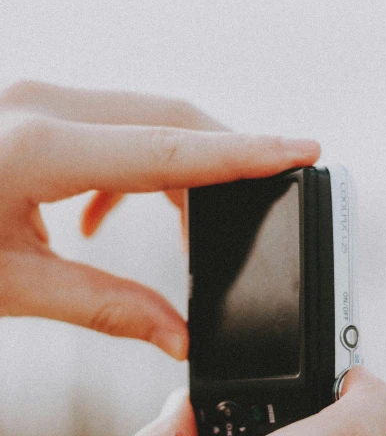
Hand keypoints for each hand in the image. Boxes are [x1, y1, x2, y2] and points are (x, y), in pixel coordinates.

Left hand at [0, 80, 318, 357]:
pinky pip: (111, 127)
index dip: (245, 153)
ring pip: (146, 120)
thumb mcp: (12, 288)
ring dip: (180, 172)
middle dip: (226, 168)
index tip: (305, 148)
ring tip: (185, 238)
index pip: (168, 147)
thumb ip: (107, 308)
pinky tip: (105, 220)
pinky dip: (134, 170)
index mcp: (35, 148)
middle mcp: (42, 104)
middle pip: (170, 120)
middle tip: (255, 223)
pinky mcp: (34, 108)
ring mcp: (37, 97)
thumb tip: (178, 337)